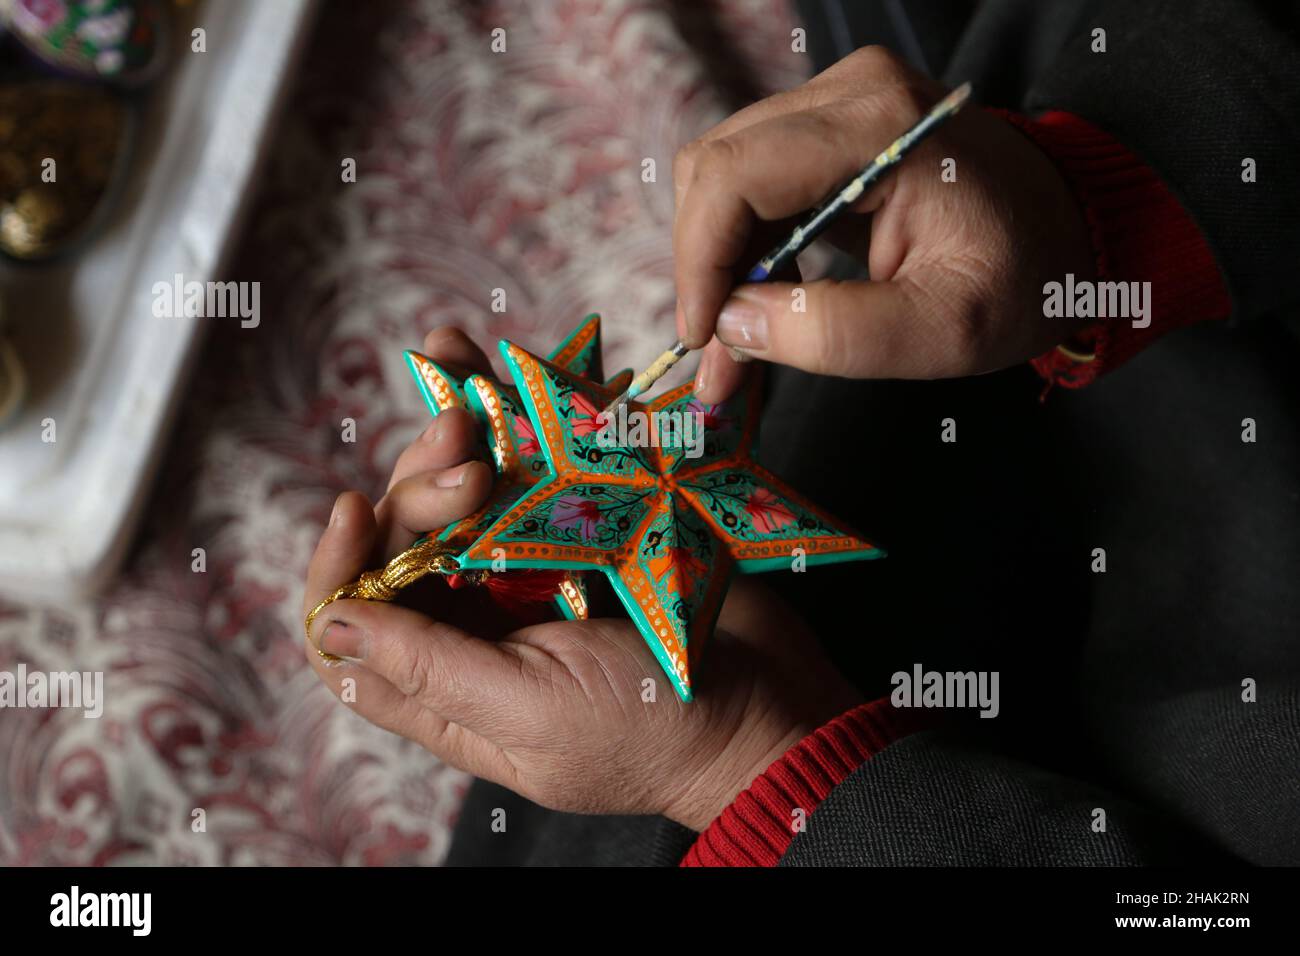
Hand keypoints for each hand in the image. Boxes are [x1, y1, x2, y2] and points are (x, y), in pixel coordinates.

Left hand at [301, 328, 862, 830]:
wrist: (771, 705)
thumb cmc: (652, 733)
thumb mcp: (533, 713)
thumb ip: (430, 668)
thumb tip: (330, 623)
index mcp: (448, 687)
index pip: (349, 627)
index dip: (338, 564)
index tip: (355, 510)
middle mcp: (476, 623)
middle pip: (406, 540)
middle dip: (420, 486)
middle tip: (466, 453)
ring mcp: (532, 567)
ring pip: (461, 489)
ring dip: (453, 433)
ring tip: (473, 393)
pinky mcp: (584, 524)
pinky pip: (527, 459)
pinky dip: (500, 406)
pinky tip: (469, 354)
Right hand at [674, 46, 1094, 403]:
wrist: (1072, 231)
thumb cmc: (1024, 277)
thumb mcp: (943, 330)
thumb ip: (835, 334)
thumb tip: (732, 325)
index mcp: (880, 128)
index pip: (736, 175)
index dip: (700, 260)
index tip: (703, 337)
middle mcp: (849, 95)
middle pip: (716, 170)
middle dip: (703, 270)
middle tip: (716, 360)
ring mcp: (839, 104)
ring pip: (724, 178)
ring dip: (718, 265)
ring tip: (736, 347)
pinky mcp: (832, 129)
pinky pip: (755, 183)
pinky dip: (744, 250)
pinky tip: (758, 307)